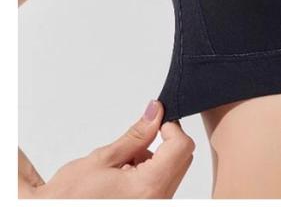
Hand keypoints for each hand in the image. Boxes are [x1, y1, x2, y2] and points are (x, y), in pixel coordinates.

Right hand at [28, 100, 194, 198]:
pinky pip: (162, 187)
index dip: (170, 128)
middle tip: (136, 142)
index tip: (156, 122)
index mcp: (148, 187)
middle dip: (163, 143)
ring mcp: (154, 206)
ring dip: (154, 161)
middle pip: (181, 159)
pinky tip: (124, 178)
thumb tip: (155, 112)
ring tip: (122, 165)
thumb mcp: (102, 158)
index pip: (181, 146)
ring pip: (172, 172)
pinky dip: (149, 175)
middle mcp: (157, 201)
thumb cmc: (69, 197)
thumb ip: (136, 135)